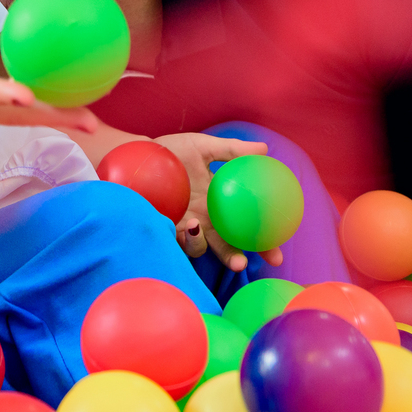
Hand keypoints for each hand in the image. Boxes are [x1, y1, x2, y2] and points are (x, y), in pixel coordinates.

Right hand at [0, 50, 97, 142]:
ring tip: (92, 121)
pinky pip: (22, 115)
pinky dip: (49, 113)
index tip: (24, 97)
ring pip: (24, 118)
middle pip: (16, 114)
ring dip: (58, 118)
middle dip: (50, 116)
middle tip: (87, 120)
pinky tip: (74, 110)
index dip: (0, 96)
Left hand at [155, 132, 284, 270]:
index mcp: (218, 200)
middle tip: (246, 264)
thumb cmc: (168, 151)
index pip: (245, 224)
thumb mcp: (201, 147)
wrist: (135, 157)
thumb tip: (265, 148)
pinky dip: (189, 238)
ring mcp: (185, 226)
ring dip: (211, 251)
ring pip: (204, 248)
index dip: (262, 240)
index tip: (277, 251)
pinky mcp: (165, 229)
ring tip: (214, 239)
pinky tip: (192, 226)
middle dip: (239, 258)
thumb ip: (231, 150)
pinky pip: (180, 242)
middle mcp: (205, 218)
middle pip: (228, 244)